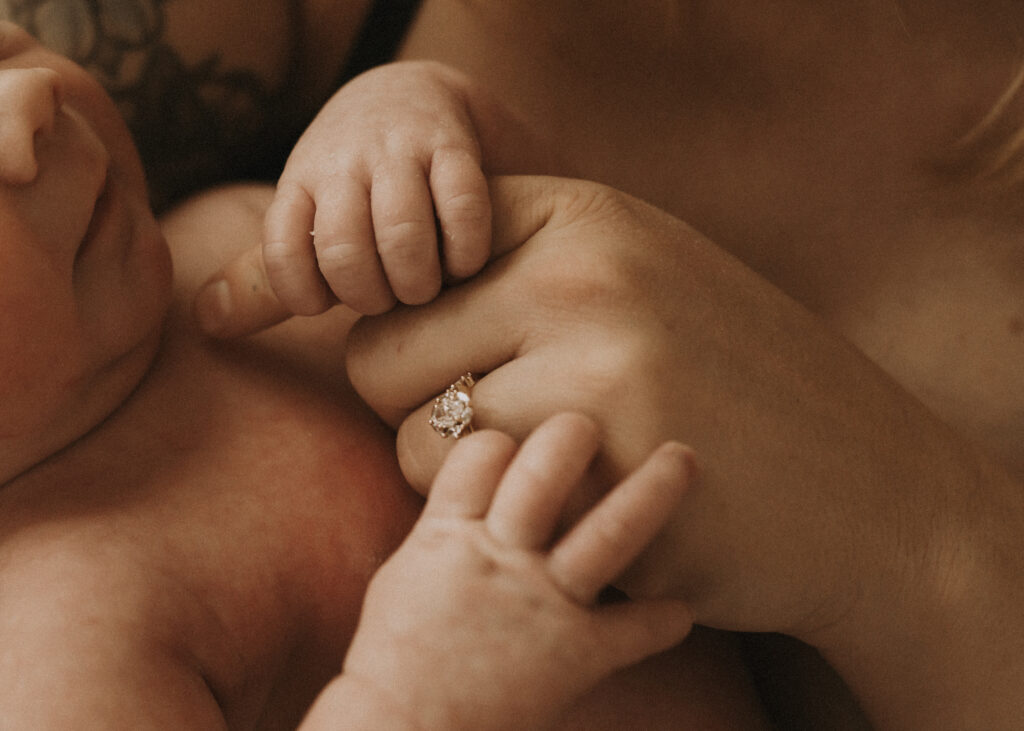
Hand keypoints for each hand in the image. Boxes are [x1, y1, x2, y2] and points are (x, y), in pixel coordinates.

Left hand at [195, 61, 491, 330]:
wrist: (408, 92)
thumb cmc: (350, 181)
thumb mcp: (303, 217)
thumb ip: (266, 276)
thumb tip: (206, 323)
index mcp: (298, 186)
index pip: (281, 255)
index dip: (306, 294)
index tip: (330, 301)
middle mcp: (341, 163)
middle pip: (342, 250)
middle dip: (370, 295)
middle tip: (389, 300)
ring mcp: (398, 151)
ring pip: (400, 231)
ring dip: (417, 280)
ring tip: (427, 287)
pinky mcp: (452, 146)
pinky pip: (461, 207)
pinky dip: (465, 251)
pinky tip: (465, 262)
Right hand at [309, 413, 693, 730]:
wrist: (403, 730)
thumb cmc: (393, 659)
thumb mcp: (403, 578)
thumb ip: (442, 532)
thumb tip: (465, 499)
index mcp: (449, 534)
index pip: (481, 452)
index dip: (502, 439)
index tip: (515, 444)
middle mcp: (501, 555)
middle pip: (545, 469)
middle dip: (574, 435)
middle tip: (595, 422)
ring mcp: (543, 601)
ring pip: (610, 530)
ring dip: (653, 490)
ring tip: (684, 457)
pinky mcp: (575, 654)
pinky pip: (636, 631)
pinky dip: (664, 620)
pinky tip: (684, 609)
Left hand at [343, 176, 993, 649]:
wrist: (872, 492)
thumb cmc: (735, 382)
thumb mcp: (642, 278)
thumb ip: (523, 268)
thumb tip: (385, 292)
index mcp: (581, 216)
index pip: (411, 266)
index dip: (419, 323)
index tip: (468, 358)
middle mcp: (579, 279)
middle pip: (380, 355)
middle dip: (419, 402)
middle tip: (500, 430)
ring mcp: (593, 378)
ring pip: (411, 442)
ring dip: (461, 475)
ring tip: (551, 473)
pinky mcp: (604, 483)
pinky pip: (474, 509)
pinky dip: (509, 522)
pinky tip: (589, 512)